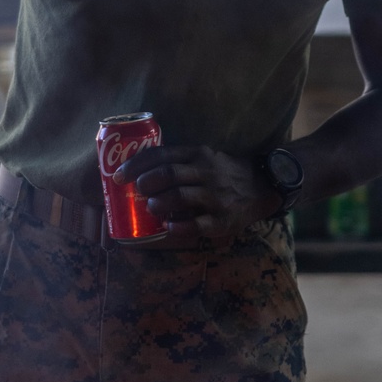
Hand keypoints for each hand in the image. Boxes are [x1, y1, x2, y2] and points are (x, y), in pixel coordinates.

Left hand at [113, 144, 279, 246]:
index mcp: (197, 154)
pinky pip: (196, 225)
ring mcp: (214, 196)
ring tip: (151, 208)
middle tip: (136, 191)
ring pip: (179, 197)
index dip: (135, 165)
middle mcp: (205, 172)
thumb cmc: (224, 172)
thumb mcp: (204, 156)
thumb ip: (177, 161)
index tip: (118, 175)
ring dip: (158, 204)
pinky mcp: (222, 220)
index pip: (160, 154)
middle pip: (167, 175)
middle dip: (144, 183)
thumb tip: (137, 171)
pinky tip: (168, 226)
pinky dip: (177, 227)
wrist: (263, 186)